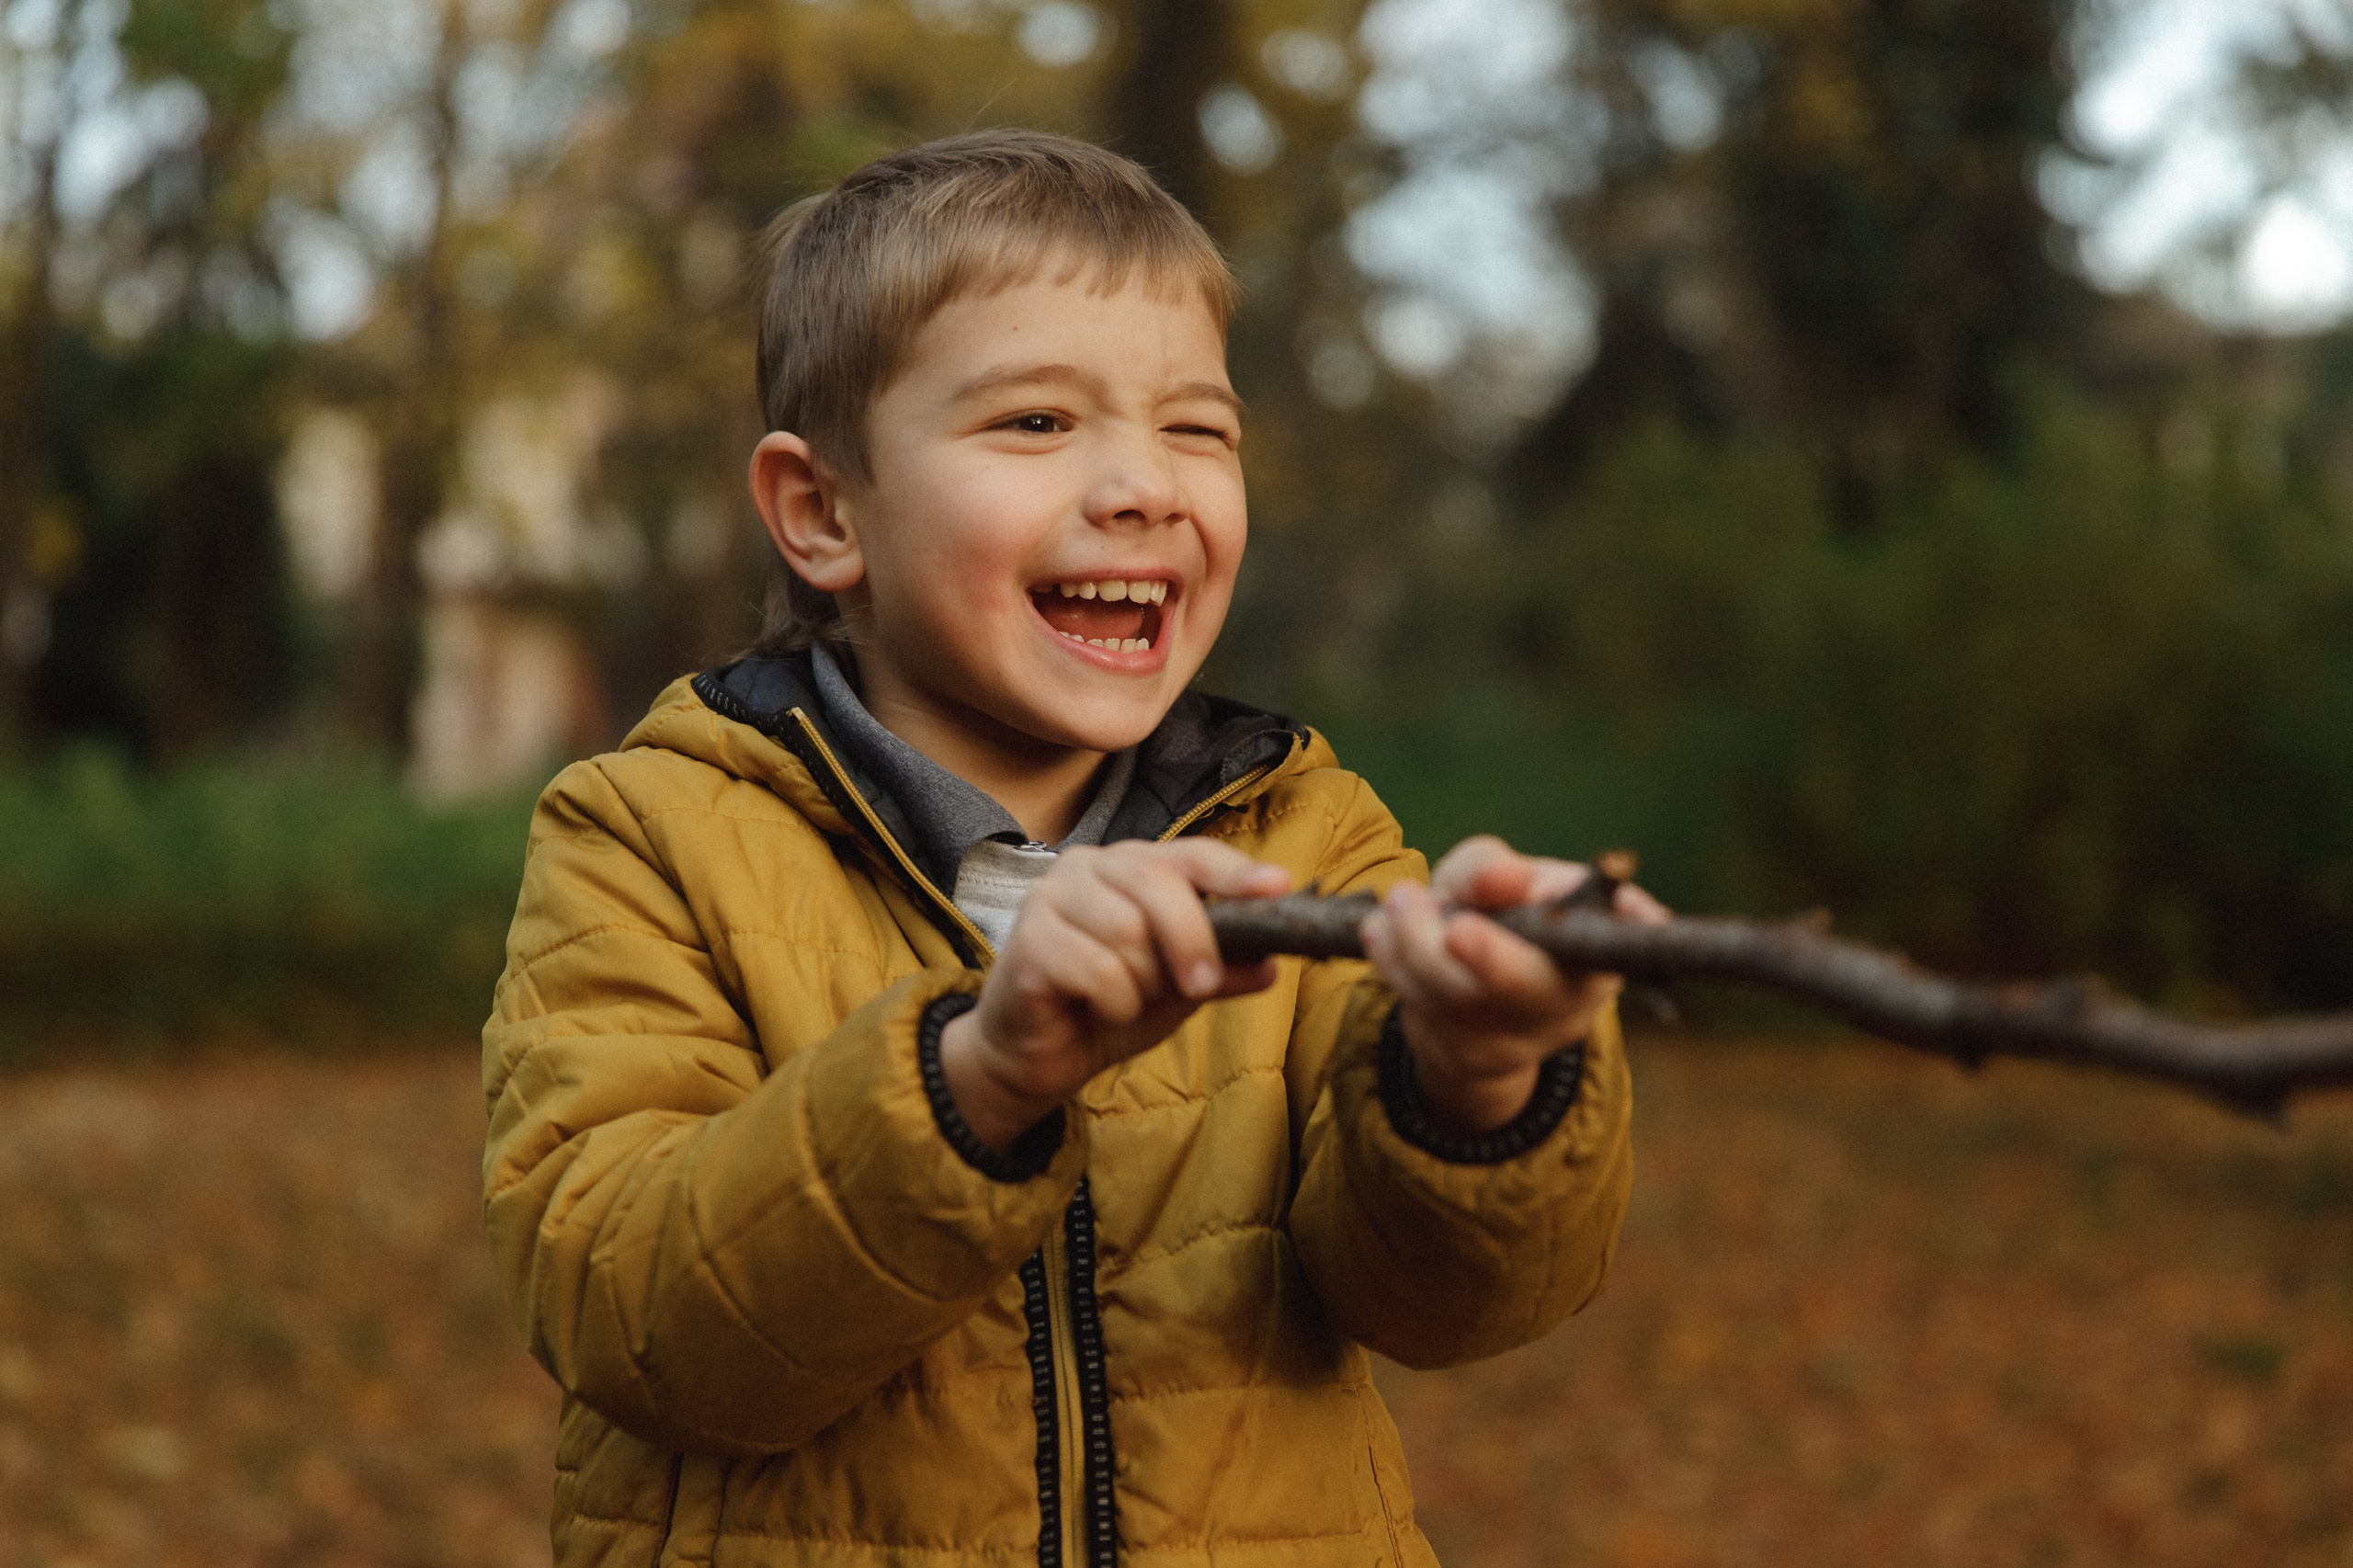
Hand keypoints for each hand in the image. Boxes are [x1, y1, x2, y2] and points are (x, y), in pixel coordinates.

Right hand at [938, 840, 1291, 1151]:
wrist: (1035, 1055)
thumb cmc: (1107, 1006)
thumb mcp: (1178, 991)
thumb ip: (1220, 972)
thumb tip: (1271, 965)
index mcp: (1130, 866)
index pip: (1190, 855)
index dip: (1235, 871)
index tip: (1277, 888)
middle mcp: (1088, 866)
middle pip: (1159, 884)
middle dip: (1191, 941)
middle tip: (1201, 987)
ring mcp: (1051, 897)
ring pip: (1129, 932)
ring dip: (1142, 984)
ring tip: (1125, 1001)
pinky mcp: (1028, 940)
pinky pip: (1097, 969)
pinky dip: (1113, 1003)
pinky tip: (1096, 1011)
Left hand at [1359, 836, 1669, 1137]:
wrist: (1478, 993)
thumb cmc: (1504, 915)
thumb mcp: (1502, 881)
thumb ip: (1493, 869)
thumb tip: (1502, 877)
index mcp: (1595, 955)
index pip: (1613, 951)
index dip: (1598, 933)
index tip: (1539, 921)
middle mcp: (1565, 1005)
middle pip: (1529, 990)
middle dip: (1488, 956)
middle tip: (1447, 920)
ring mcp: (1514, 1040)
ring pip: (1460, 998)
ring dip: (1416, 942)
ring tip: (1402, 898)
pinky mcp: (1463, 1057)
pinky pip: (1420, 1010)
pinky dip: (1392, 964)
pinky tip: (1379, 931)